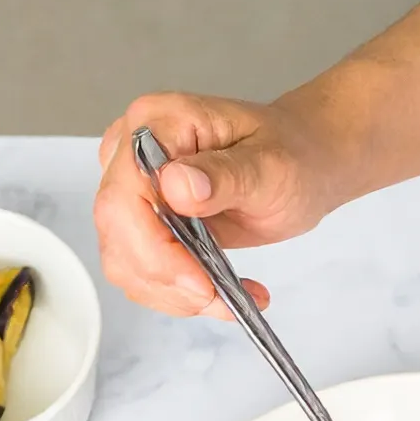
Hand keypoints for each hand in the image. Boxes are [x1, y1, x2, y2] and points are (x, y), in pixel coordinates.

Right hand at [93, 91, 350, 317]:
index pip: (123, 197)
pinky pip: (140, 273)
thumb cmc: (292, 155)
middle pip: (117, 234)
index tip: (200, 283)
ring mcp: (132, 189)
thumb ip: (225, 175)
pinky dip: (178, 295)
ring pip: (124, 262)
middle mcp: (131, 152)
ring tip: (226, 297)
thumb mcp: (272, 166)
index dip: (154, 250)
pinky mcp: (142, 223)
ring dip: (173, 295)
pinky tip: (219, 291)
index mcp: (156, 123)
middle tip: (217, 297)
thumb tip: (176, 185)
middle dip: (166, 279)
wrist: (302, 163)